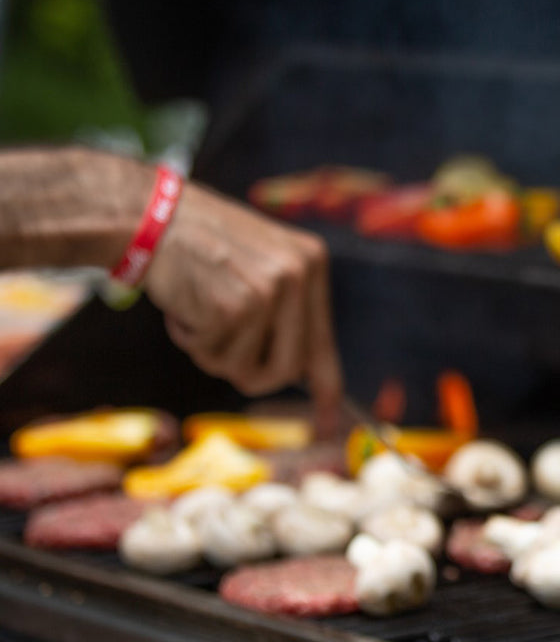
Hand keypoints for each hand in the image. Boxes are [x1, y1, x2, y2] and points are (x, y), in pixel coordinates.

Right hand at [143, 181, 344, 432]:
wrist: (148, 214)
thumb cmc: (199, 243)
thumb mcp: (260, 260)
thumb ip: (284, 307)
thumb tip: (299, 373)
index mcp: (311, 263)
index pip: (323, 341)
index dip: (326, 389)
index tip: (328, 427)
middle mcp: (298, 276)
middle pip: (288, 368)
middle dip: (252, 375)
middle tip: (220, 354)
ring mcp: (268, 292)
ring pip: (243, 367)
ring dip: (211, 352)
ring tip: (197, 311)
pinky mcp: (232, 308)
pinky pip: (211, 354)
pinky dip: (189, 339)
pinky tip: (182, 306)